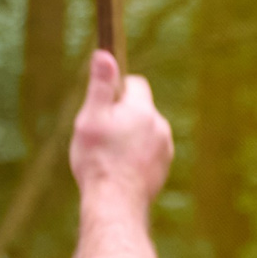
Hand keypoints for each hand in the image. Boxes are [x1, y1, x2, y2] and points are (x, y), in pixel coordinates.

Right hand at [68, 50, 172, 209]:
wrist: (115, 203)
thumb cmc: (99, 160)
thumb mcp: (92, 118)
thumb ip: (101, 85)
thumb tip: (105, 53)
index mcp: (142, 109)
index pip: (136, 83)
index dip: (118, 91)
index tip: (103, 106)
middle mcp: (159, 125)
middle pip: (140, 109)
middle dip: (123, 116)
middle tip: (102, 135)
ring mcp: (164, 149)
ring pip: (145, 132)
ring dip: (130, 138)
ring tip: (110, 156)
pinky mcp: (163, 168)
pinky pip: (149, 153)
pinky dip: (136, 157)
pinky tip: (120, 170)